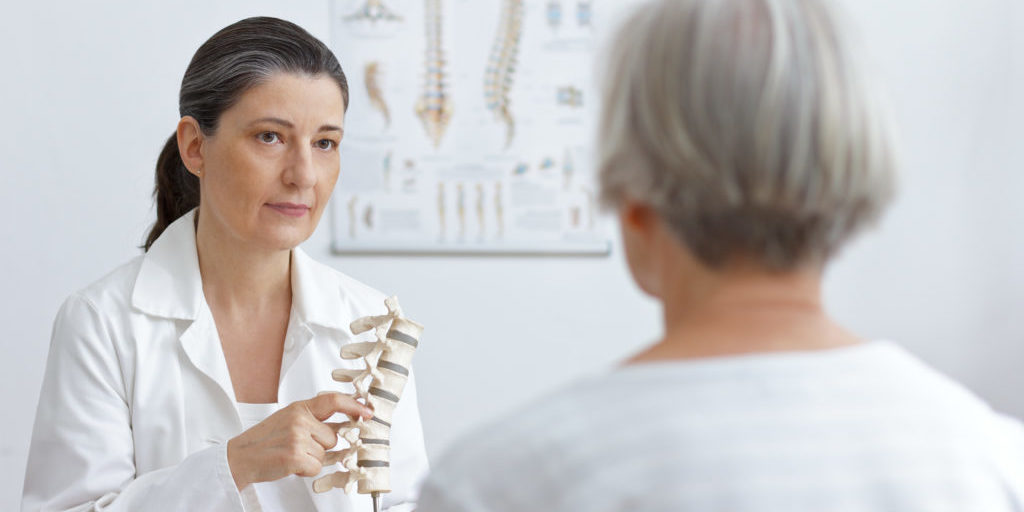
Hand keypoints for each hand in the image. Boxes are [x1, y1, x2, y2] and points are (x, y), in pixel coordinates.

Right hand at [226, 392, 372, 489]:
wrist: (240, 456)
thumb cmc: (265, 440)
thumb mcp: (289, 419)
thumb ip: (313, 420)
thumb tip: (343, 426)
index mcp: (300, 408)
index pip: (334, 400)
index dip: (354, 406)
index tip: (368, 412)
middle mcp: (300, 419)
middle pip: (333, 436)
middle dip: (322, 446)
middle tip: (299, 447)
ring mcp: (297, 437)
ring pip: (326, 453)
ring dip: (312, 459)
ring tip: (292, 454)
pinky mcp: (295, 456)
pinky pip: (316, 467)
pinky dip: (306, 471)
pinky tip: (290, 464)